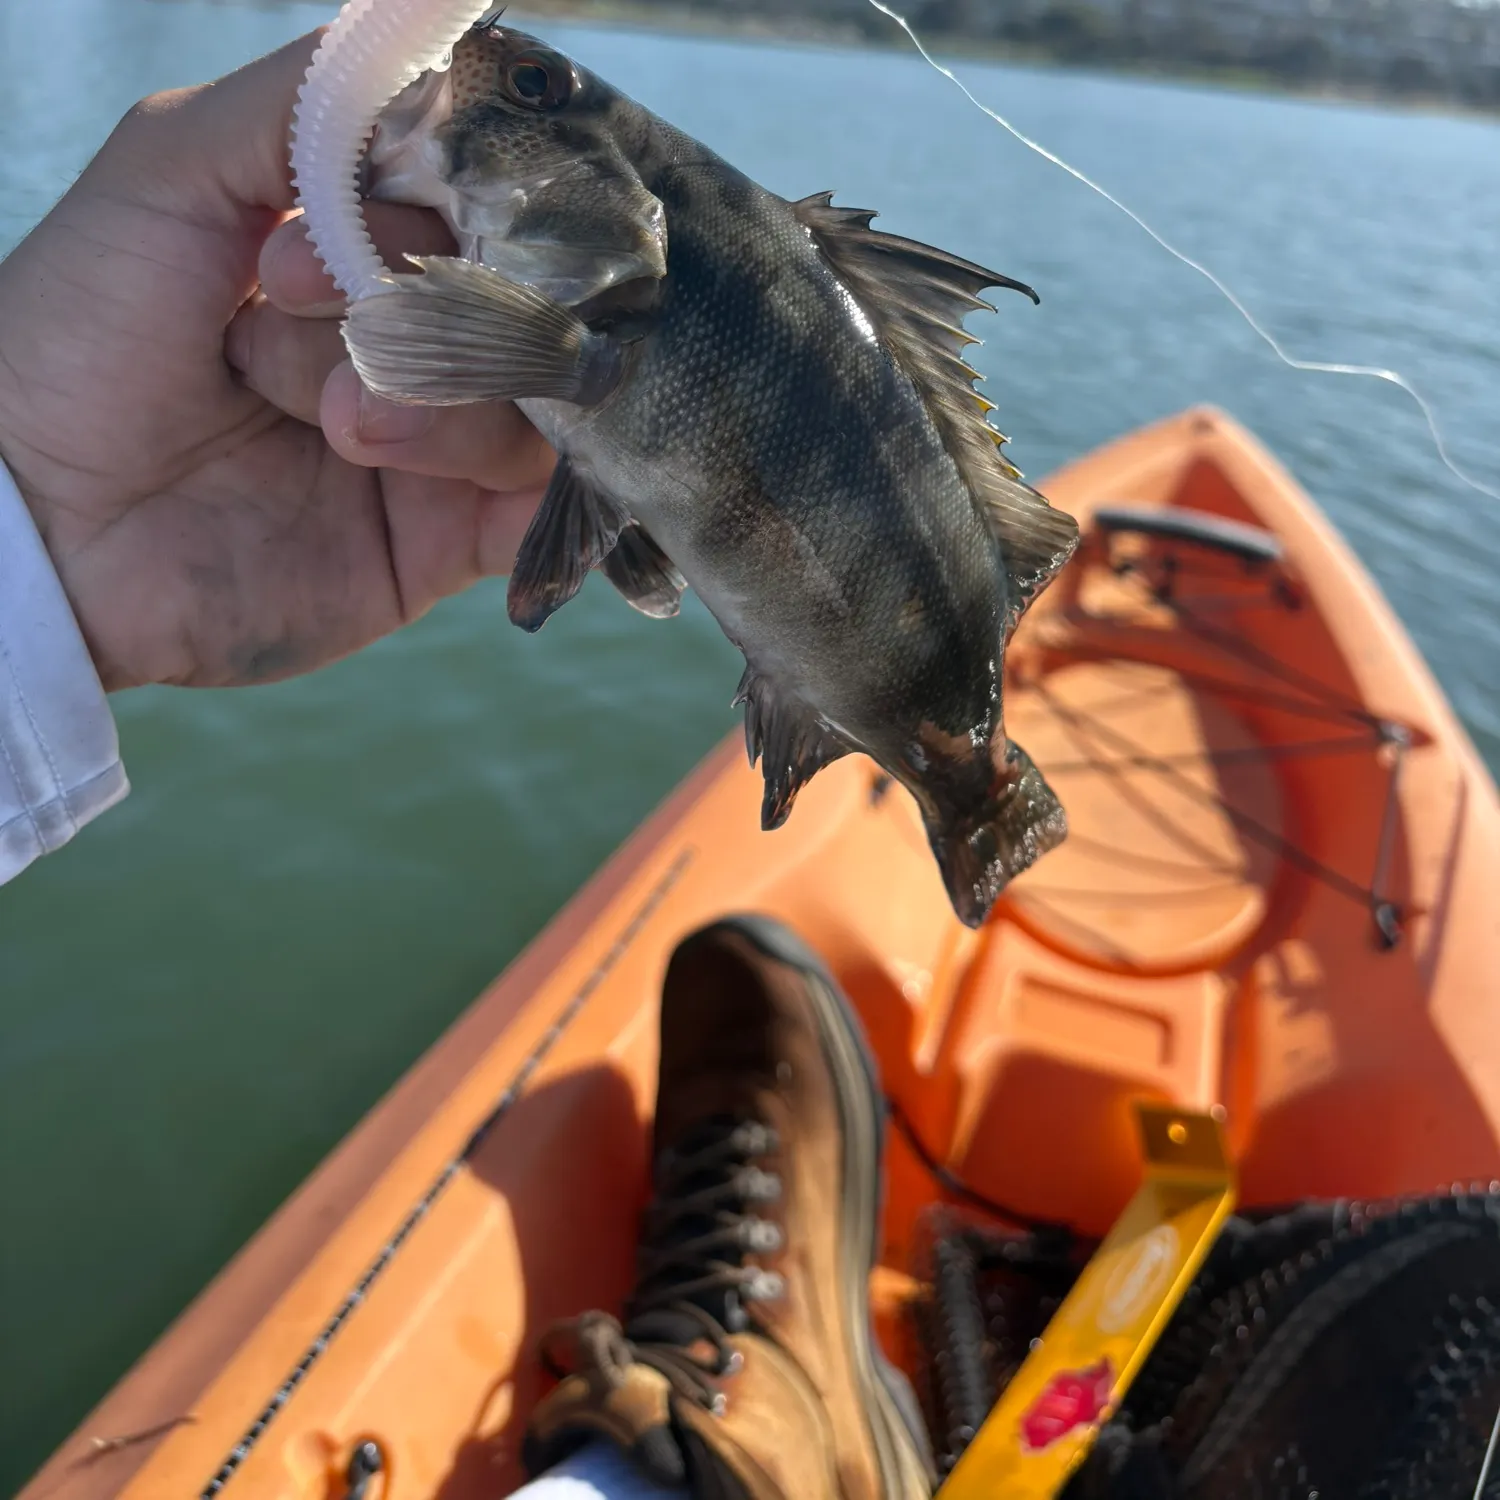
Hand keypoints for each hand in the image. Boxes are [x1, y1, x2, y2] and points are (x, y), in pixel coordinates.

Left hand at [0, 31, 553, 691]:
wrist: (45, 529)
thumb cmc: (80, 333)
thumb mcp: (176, 164)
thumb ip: (312, 103)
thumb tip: (445, 52)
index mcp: (369, 245)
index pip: (487, 204)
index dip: (431, 213)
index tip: (301, 244)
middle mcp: (421, 337)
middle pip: (528, 299)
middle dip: (426, 309)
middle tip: (291, 311)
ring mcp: (443, 441)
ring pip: (539, 400)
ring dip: (440, 402)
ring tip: (332, 429)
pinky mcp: (449, 541)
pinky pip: (542, 505)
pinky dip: (511, 479)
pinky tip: (415, 471)